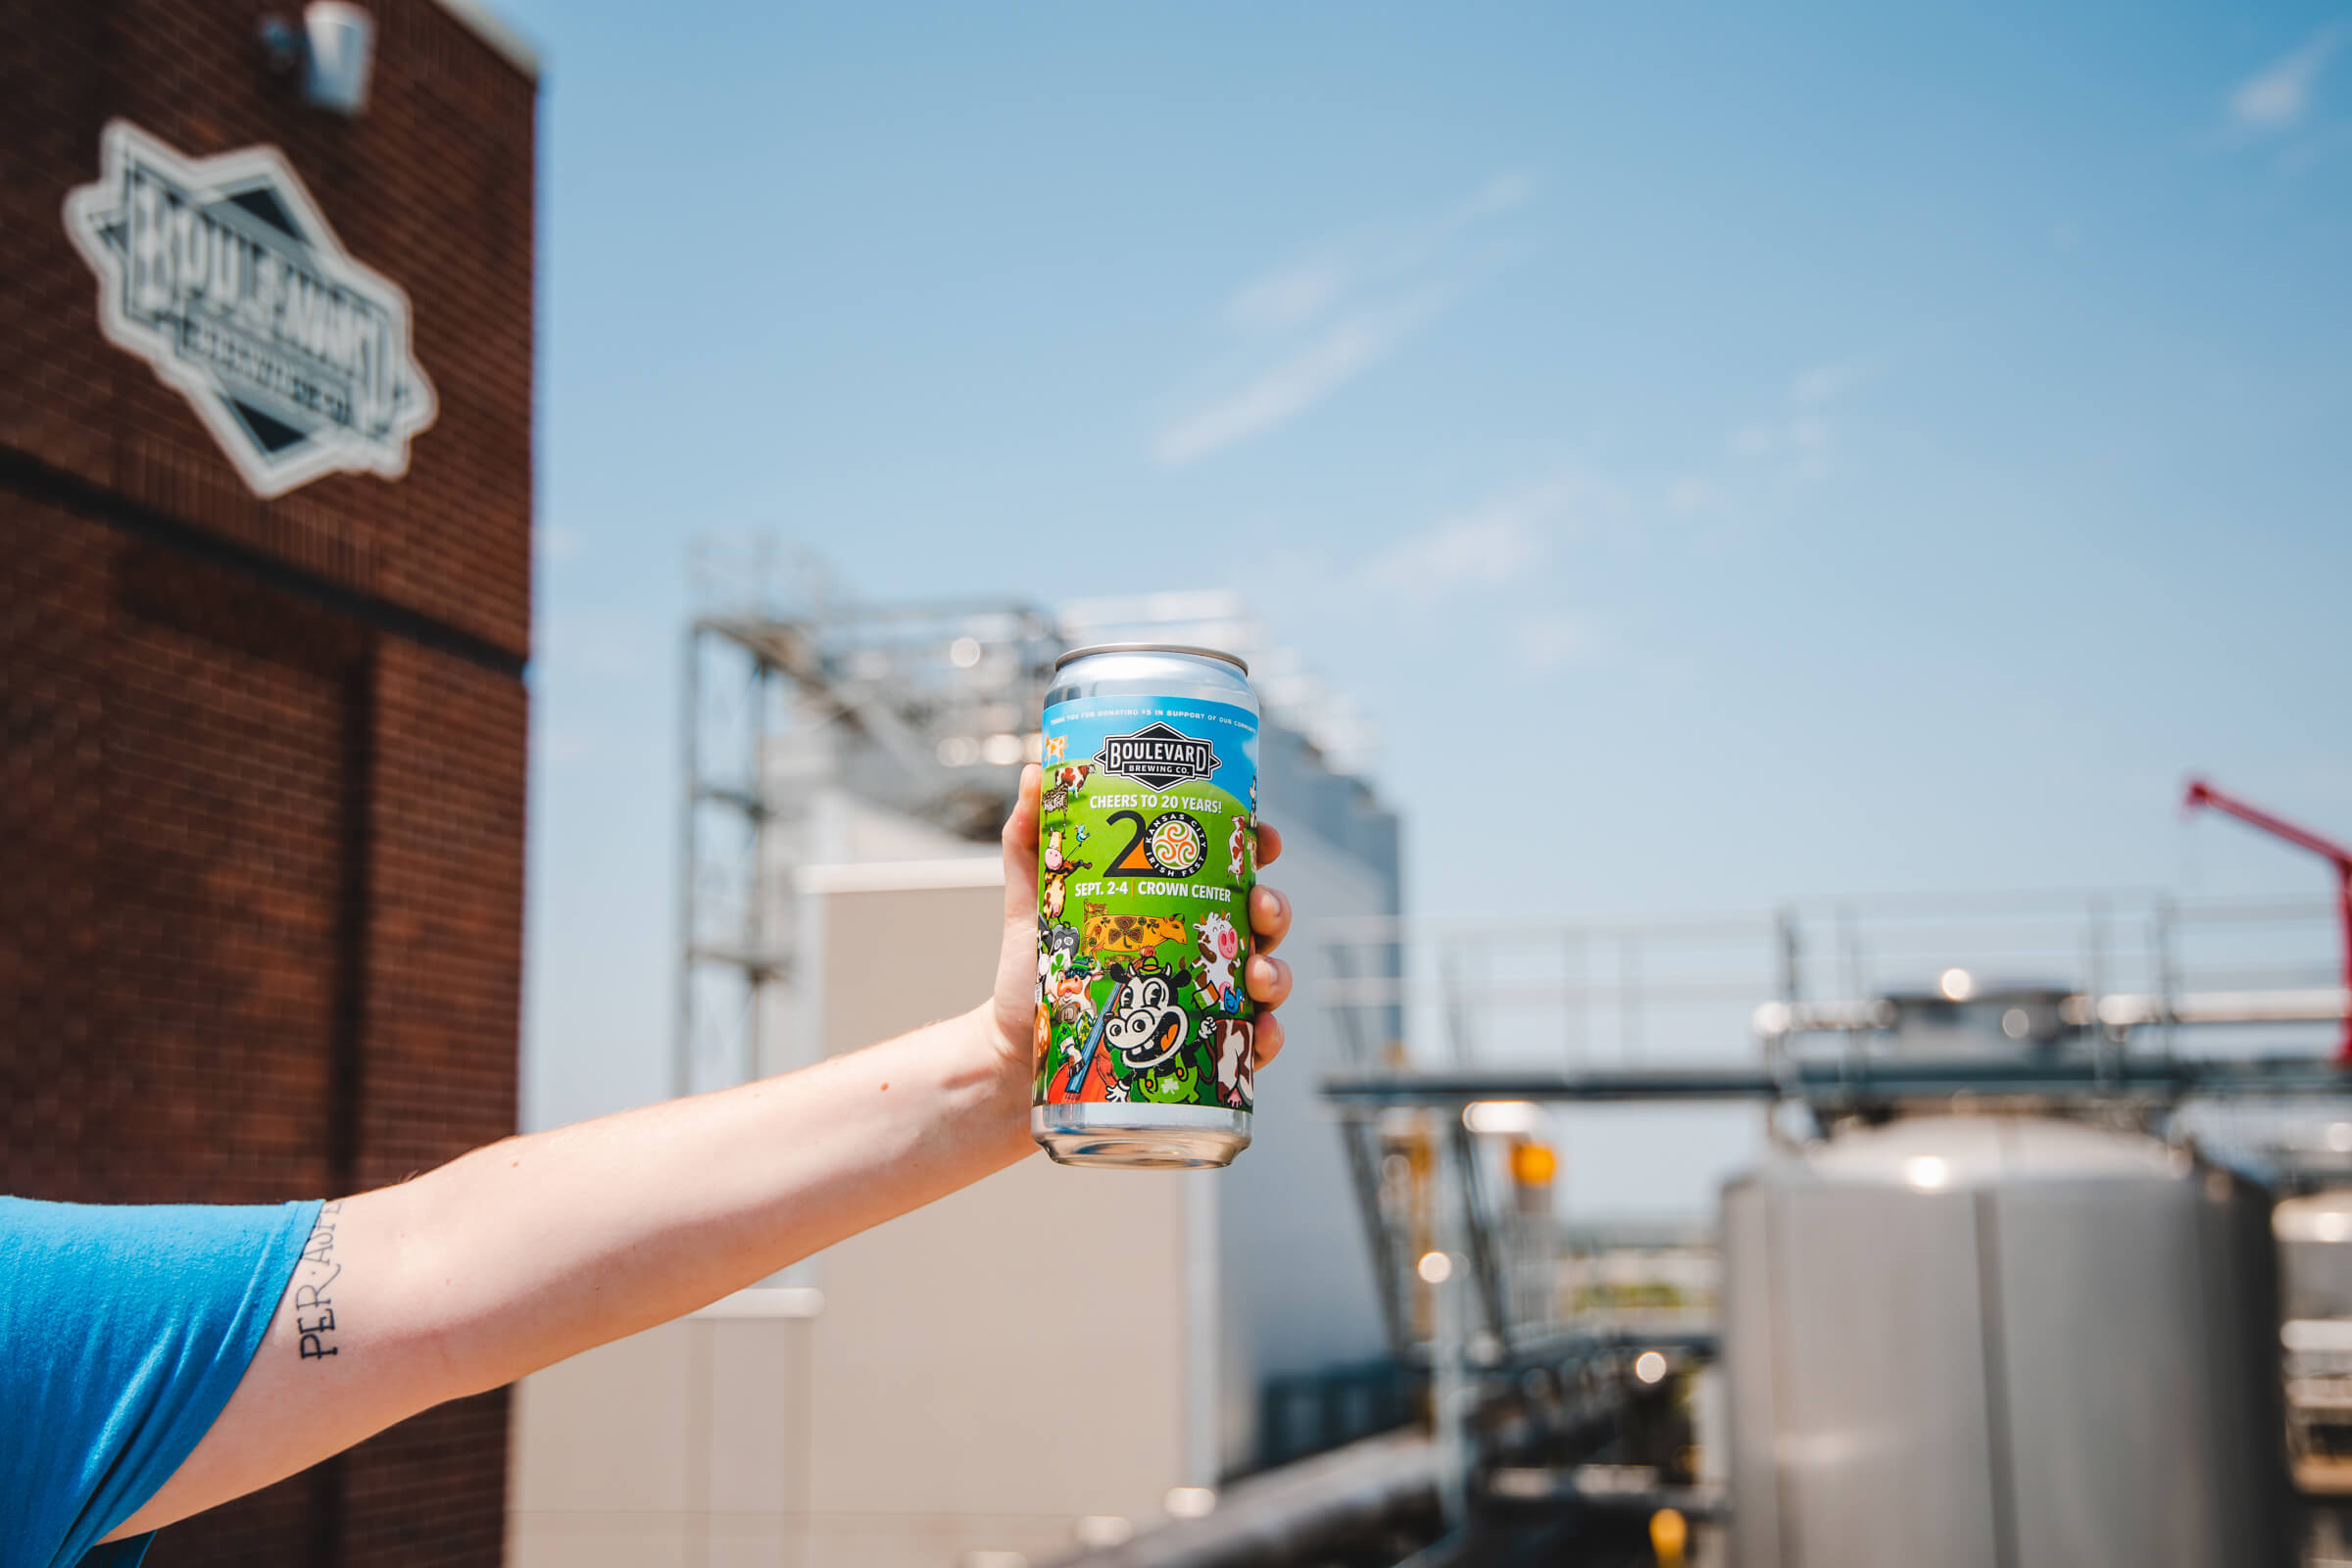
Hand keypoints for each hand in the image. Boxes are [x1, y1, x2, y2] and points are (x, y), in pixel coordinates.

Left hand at [988, 764, 1292, 1081]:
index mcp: (1173, 900)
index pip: (1230, 864)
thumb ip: (1030, 838)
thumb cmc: (1032, 971)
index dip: (1257, 845)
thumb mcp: (1033, 899)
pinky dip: (1267, 1037)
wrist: (1014, 1050)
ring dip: (1279, 971)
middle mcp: (1198, 945)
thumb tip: (1035, 769)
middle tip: (1259, 907)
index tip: (1262, 838)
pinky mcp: (1201, 1046)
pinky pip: (1250, 1043)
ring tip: (1259, 974)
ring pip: (1267, 975)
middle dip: (1276, 906)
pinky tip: (1262, 1032)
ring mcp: (1206, 996)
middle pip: (1259, 917)